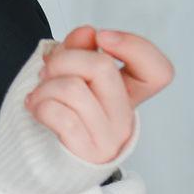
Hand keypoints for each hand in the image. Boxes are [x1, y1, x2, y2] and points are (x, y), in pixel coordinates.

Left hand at [23, 25, 174, 163]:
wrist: (41, 161)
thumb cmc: (61, 114)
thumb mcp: (73, 75)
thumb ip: (81, 50)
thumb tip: (86, 33)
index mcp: (130, 96)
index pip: (159, 72)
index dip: (134, 46)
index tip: (101, 38)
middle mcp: (125, 118)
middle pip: (102, 68)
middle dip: (65, 59)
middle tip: (47, 69)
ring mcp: (108, 139)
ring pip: (74, 90)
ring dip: (45, 85)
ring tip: (37, 93)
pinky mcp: (85, 153)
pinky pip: (62, 117)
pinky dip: (41, 105)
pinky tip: (35, 107)